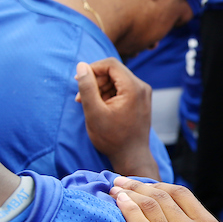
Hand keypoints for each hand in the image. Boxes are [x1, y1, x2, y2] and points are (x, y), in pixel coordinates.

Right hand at [75, 58, 158, 179]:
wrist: (132, 156)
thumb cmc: (112, 138)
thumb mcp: (94, 112)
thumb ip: (87, 87)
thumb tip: (81, 66)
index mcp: (133, 88)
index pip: (110, 64)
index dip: (92, 69)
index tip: (79, 81)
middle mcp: (142, 87)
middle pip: (114, 71)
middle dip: (95, 81)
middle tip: (81, 97)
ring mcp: (143, 94)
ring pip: (117, 80)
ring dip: (100, 88)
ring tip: (88, 104)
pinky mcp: (141, 100)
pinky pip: (122, 89)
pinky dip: (109, 94)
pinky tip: (100, 107)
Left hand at [110, 177, 222, 221]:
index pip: (181, 195)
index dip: (158, 185)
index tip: (143, 185)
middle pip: (161, 197)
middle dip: (137, 185)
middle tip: (120, 182)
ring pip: (149, 209)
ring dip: (128, 195)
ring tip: (113, 191)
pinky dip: (128, 212)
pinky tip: (117, 205)